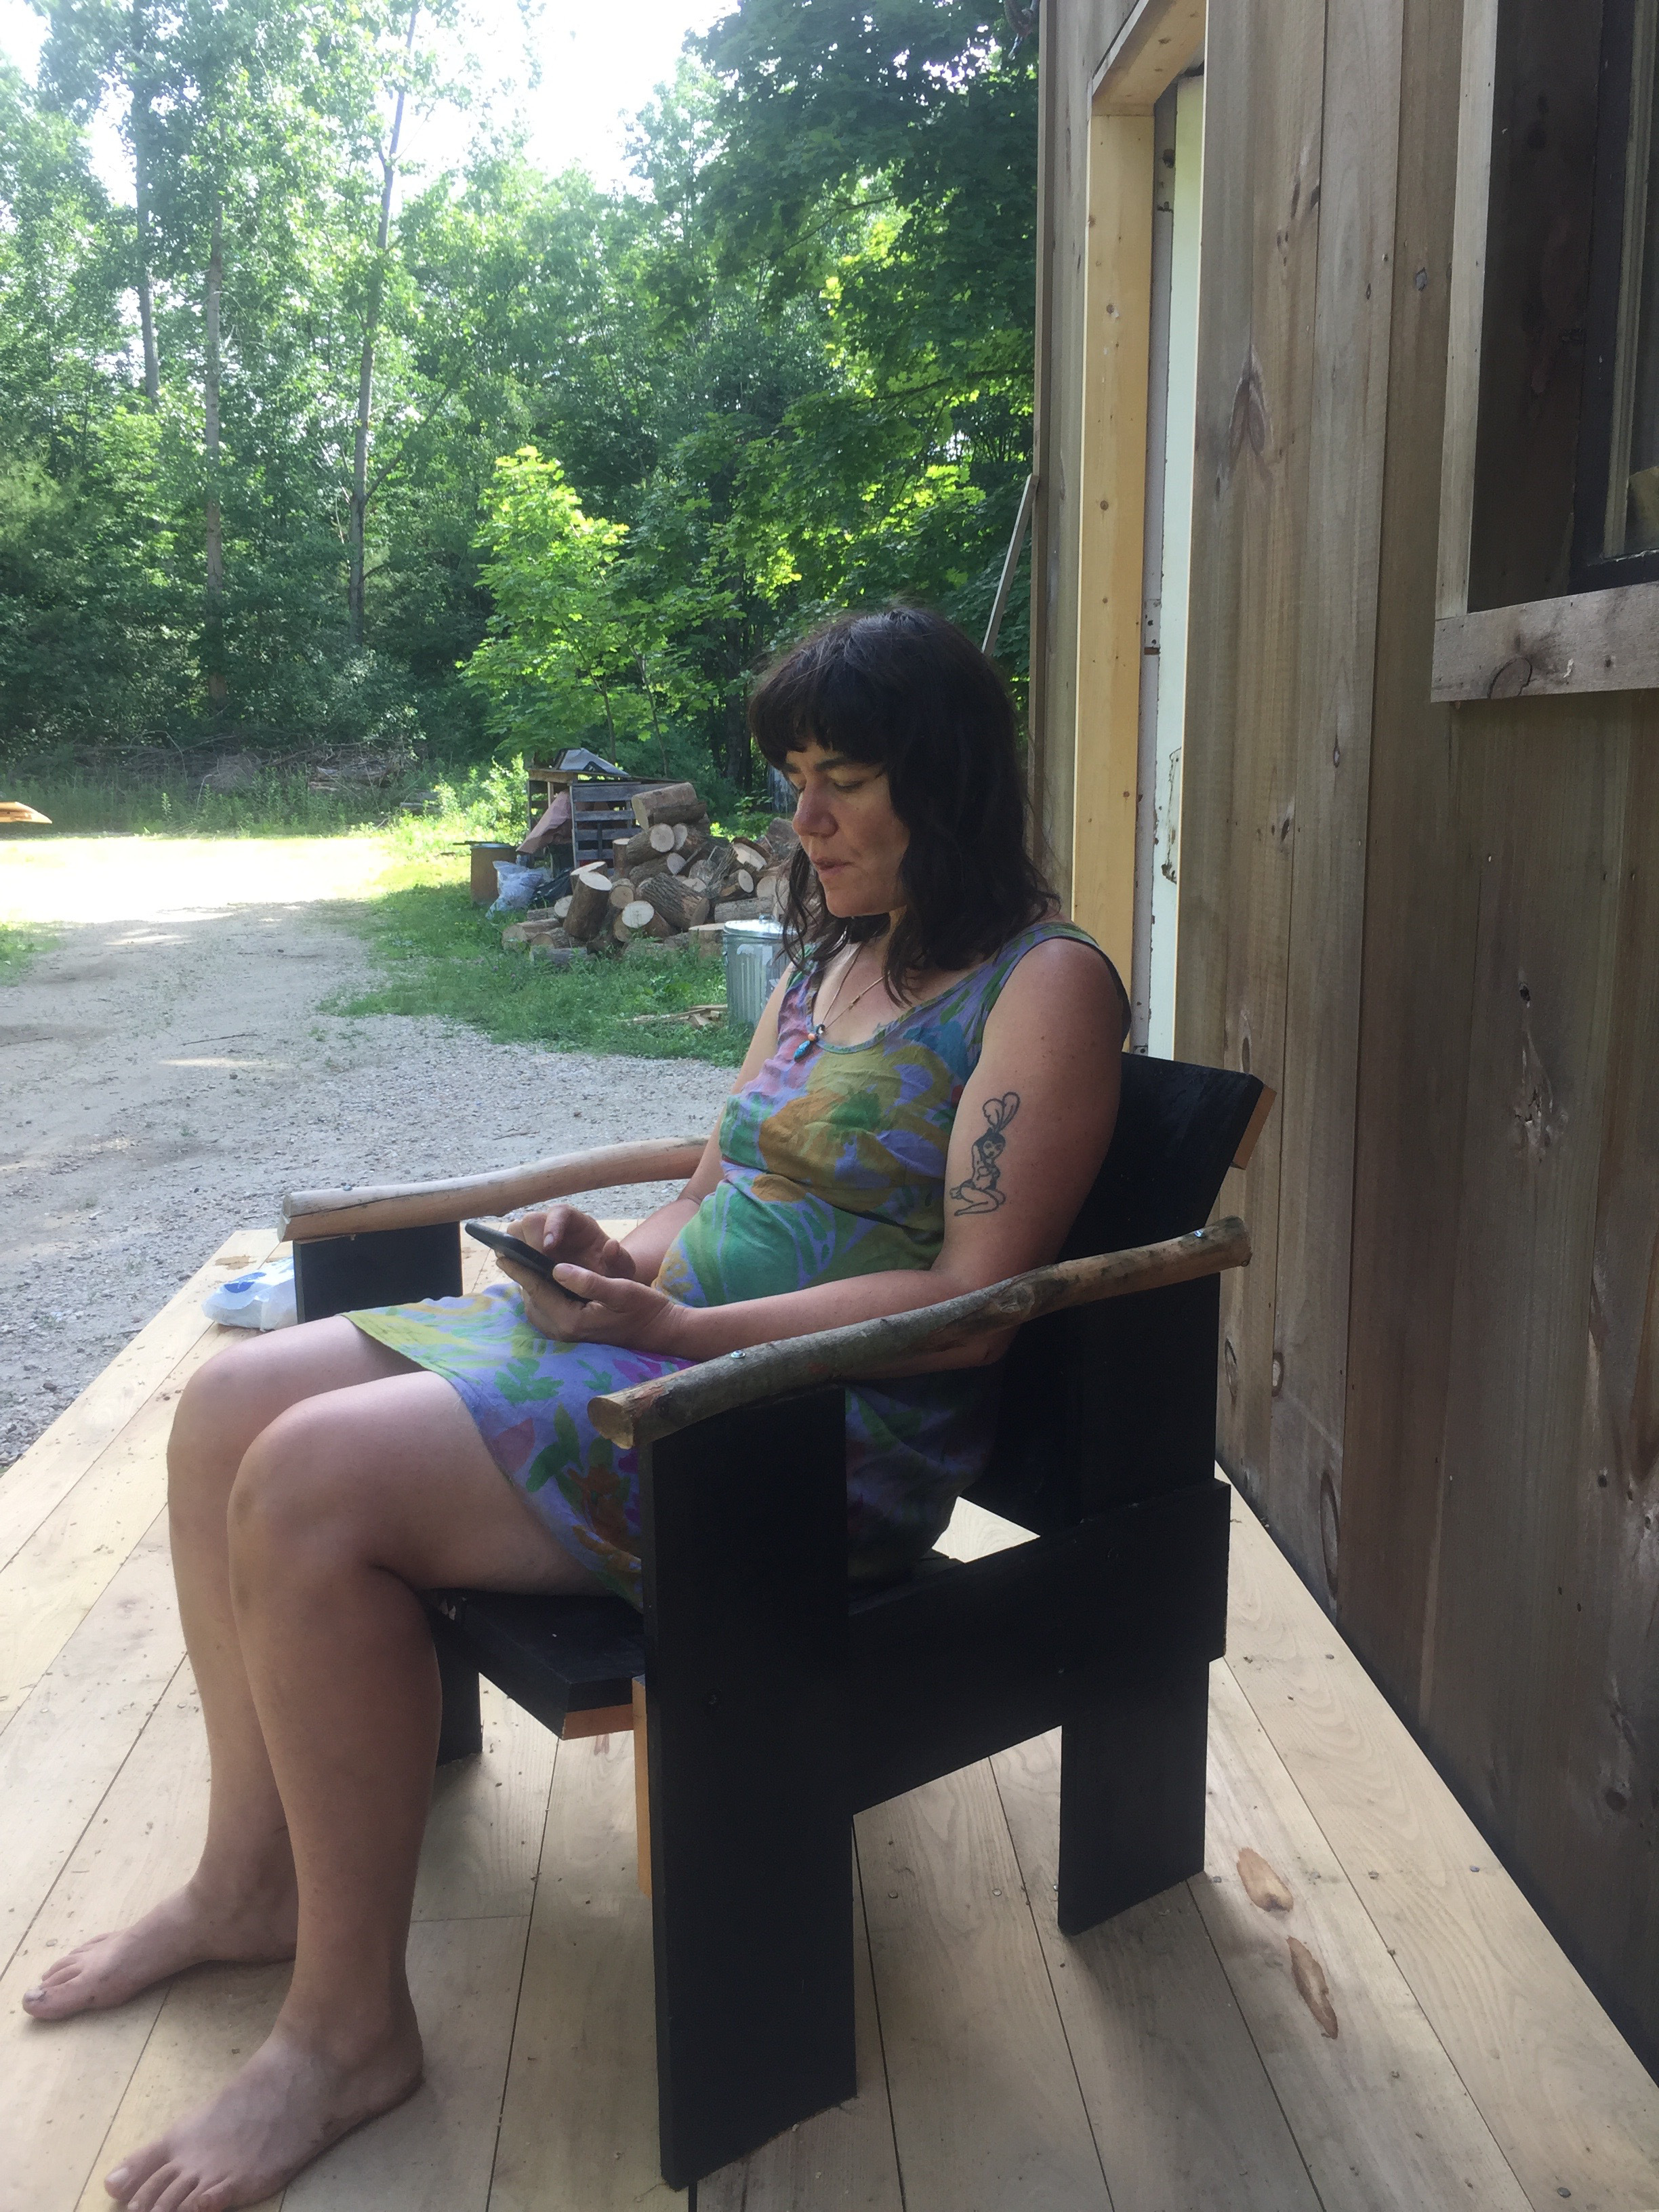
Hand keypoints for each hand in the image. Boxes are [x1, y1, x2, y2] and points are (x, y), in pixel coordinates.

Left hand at [494, 1253, 694, 1355]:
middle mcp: (563, 1332)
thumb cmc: (644, 1309)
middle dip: (520, 1275)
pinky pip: (546, 1310)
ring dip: (529, 1284)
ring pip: (537, 1305)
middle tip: (506, 1252)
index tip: (502, 1252)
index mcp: (571, 1321)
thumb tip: (557, 1268)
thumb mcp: (621, 1290)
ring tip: (517, 1261)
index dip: (520, 1268)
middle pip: (532, 1298)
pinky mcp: (570, 1333)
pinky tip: (540, 1278)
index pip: (537, 1289)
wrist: (659, 1332)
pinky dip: (540, 1293)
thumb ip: (588, 1281)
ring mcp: (565, 1335)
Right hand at [512, 1205, 636, 1280]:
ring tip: (529, 1272)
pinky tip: (522, 1277)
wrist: (601, 1284)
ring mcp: (539, 1240)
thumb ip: (620, 1260)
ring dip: (517, 1251)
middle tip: (538, 1265)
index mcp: (579, 1224)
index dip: (552, 1225)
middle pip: (530, 1220)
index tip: (549, 1246)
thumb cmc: (612, 1273)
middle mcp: (555, 1227)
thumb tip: (611, 1245)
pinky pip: (510, 1251)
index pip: (560, 1212)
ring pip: (515, 1234)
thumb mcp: (623, 1271)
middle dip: (530, 1241)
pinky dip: (512, 1261)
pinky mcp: (529, 1254)